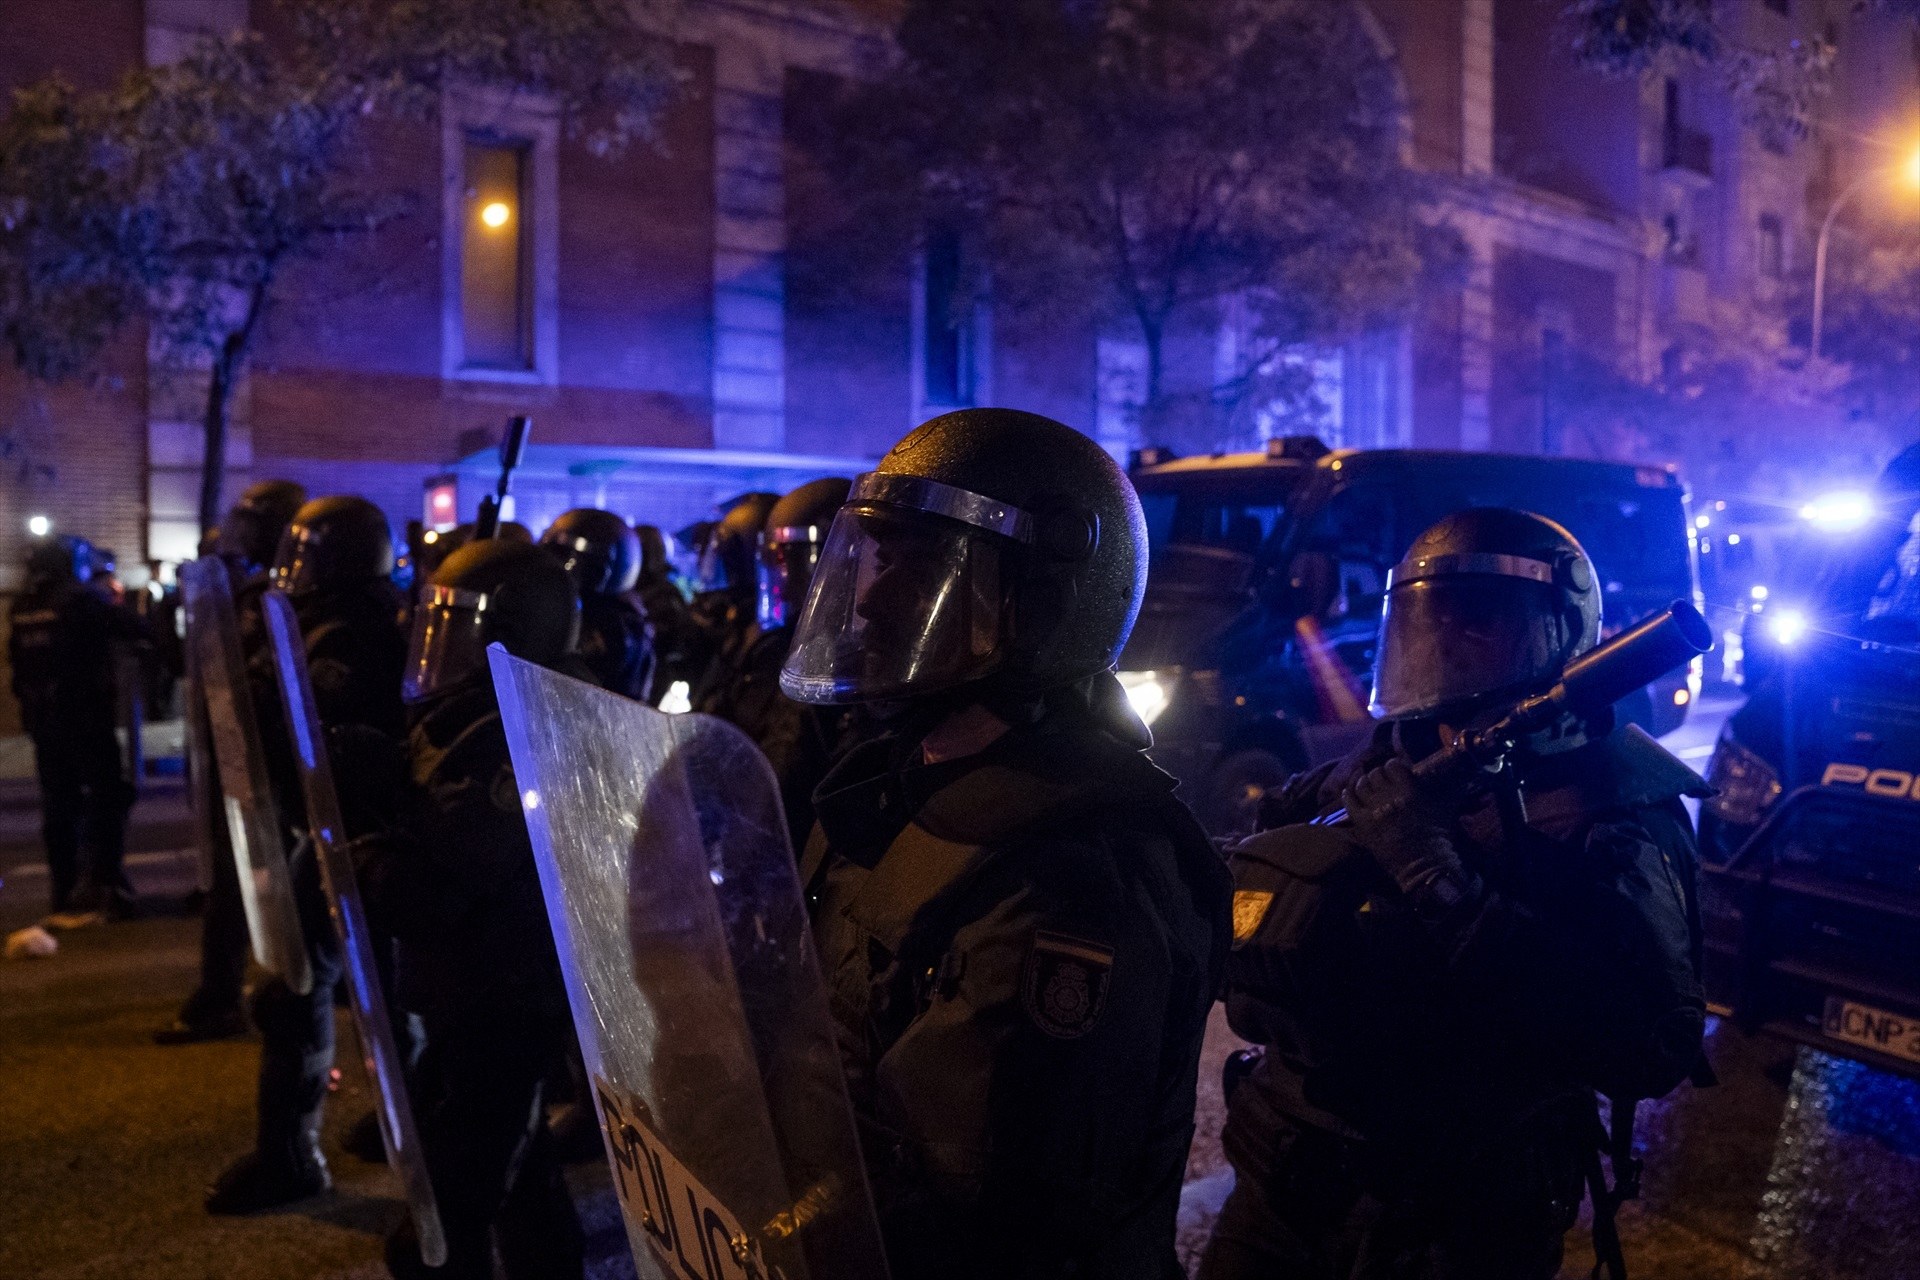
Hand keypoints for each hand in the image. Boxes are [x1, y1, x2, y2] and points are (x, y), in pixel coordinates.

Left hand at [1341, 758, 1461, 895]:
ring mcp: (1374, 810)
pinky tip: (1351, 794)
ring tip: (1367, 787)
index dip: (1393, 767)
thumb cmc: (1438, 836)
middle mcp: (1389, 797)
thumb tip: (1449, 773)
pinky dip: (1349, 795)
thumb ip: (1441, 788)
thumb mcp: (1443, 807)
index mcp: (1410, 790)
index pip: (1393, 765)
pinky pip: (1349, 802)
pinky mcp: (1363, 824)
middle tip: (1381, 781)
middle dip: (1378, 775)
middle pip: (1375, 774)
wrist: (1424, 865)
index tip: (1394, 771)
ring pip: (1361, 785)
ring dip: (1363, 783)